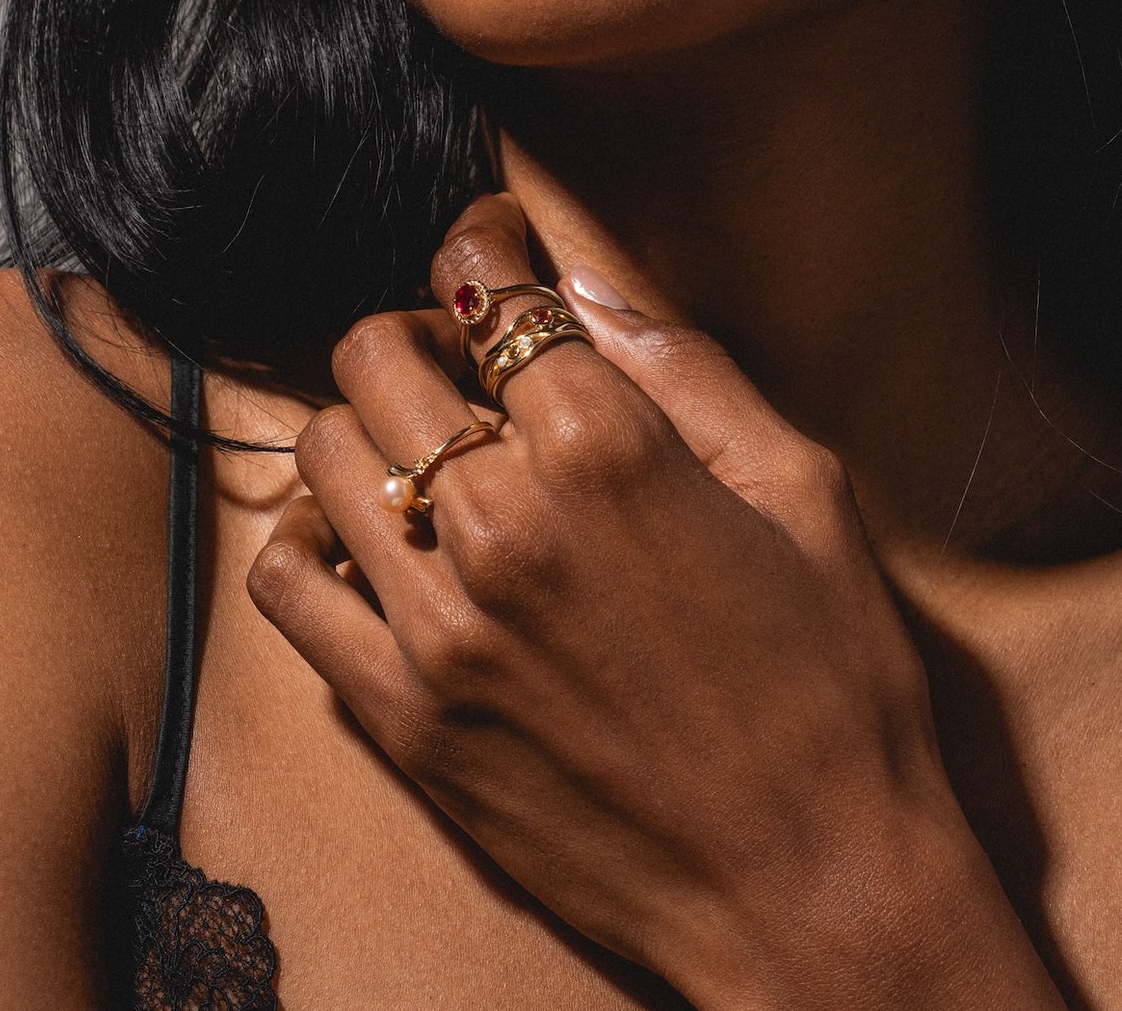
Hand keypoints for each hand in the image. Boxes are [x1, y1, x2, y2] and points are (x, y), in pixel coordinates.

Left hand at [247, 193, 1061, 1008]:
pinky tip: (371, 537)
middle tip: (468, 353)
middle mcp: (504, 526)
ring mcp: (439, 628)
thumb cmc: (832, 686)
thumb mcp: (802, 493)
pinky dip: (313, 535)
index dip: (485, 241)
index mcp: (609, 453)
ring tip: (430, 445)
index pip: (491, 291)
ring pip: (324, 452)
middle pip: (380, 354)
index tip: (491, 238)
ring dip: (371, 423)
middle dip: (423, 328)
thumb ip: (685, 370)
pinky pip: (289, 585)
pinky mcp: (405, 717)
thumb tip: (586, 287)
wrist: (811, 885)